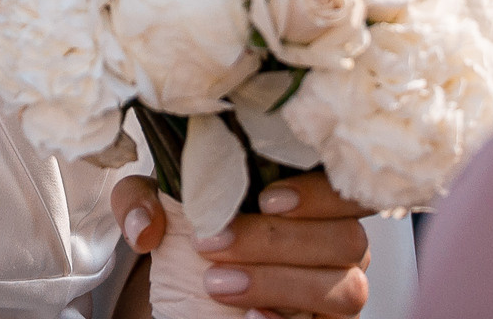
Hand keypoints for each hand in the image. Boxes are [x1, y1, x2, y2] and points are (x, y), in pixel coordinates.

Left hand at [111, 171, 370, 317]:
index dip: (320, 193)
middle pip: (348, 238)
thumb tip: (146, 228)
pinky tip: (252, 317)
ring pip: (346, 287)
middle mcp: (341, 242)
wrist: (189, 287)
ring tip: (216, 284)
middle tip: (212, 245)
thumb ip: (144, 200)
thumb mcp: (160, 205)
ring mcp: (340, 288)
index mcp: (315, 196)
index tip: (266, 199)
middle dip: (277, 241)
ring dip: (278, 283)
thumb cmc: (194, 231)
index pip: (348, 186)